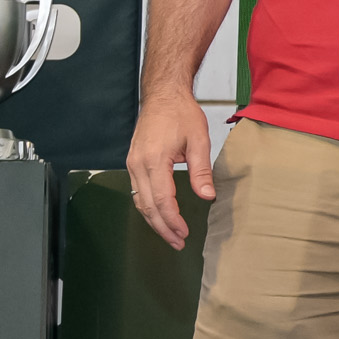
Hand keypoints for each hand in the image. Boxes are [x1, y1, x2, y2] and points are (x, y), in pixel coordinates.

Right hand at [125, 87, 215, 248]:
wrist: (162, 96)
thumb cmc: (181, 114)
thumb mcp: (198, 141)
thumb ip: (201, 171)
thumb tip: (207, 197)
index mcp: (154, 160)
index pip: (162, 200)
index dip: (173, 220)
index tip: (185, 234)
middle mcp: (137, 164)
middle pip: (147, 205)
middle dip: (162, 227)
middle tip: (178, 243)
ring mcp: (132, 164)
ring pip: (139, 201)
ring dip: (154, 220)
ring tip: (171, 235)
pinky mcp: (133, 162)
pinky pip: (138, 191)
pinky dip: (148, 207)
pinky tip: (160, 215)